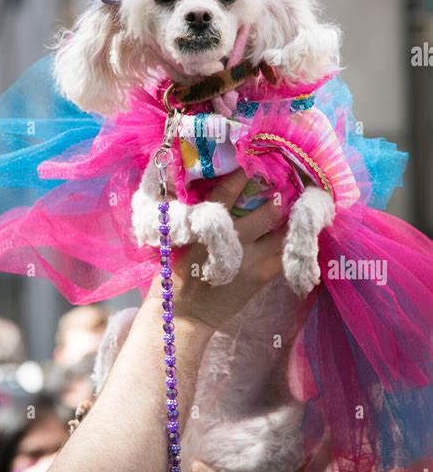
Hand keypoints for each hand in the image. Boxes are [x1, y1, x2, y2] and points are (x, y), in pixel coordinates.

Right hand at [147, 169, 284, 331]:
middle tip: (283, 183)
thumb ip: (199, 213)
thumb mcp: (181, 236)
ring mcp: (252, 258)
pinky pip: (284, 253)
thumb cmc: (176, 270)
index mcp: (208, 225)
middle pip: (266, 211)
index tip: (252, 160)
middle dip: (276, 196)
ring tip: (294, 204)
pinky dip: (289, 241)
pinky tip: (293, 231)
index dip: (242, 174)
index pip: (227, 190)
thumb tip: (215, 187)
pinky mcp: (262, 275)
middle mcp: (234, 239)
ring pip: (280, 230)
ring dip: (286, 217)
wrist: (185, 312)